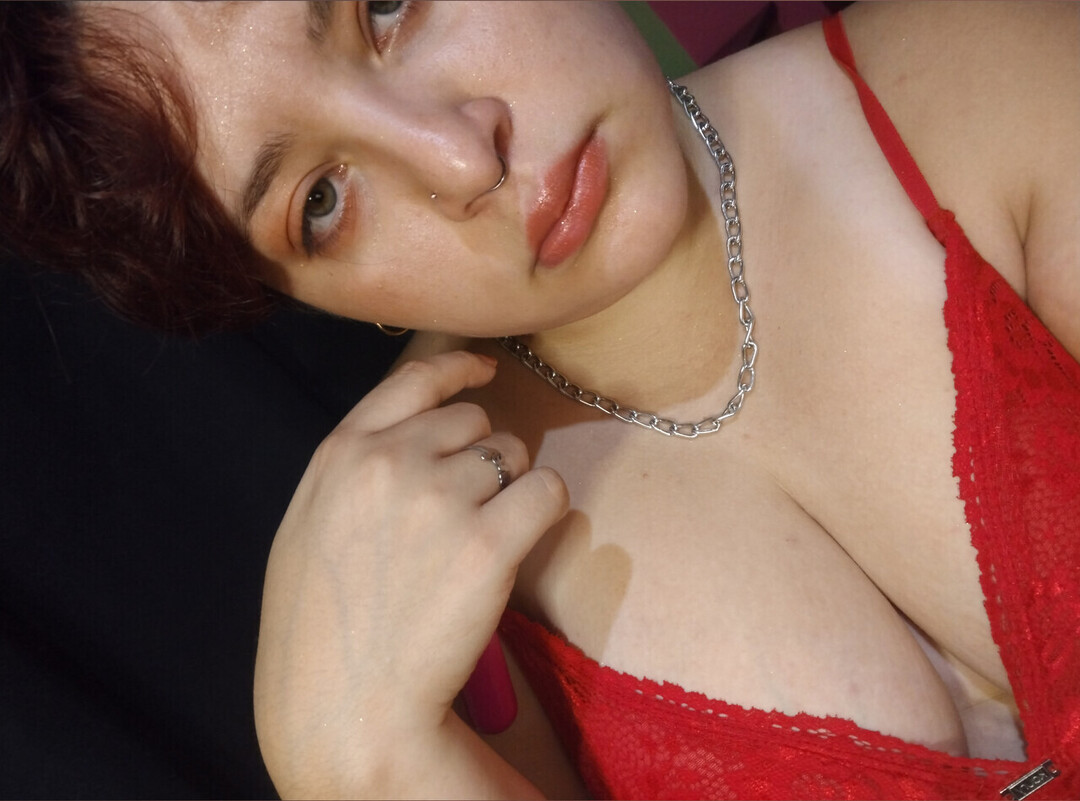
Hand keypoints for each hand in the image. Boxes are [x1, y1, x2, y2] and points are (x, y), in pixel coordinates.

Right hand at [253, 351, 567, 797]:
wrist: (344, 706)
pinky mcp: (489, 543)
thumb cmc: (321, 625)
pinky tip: (516, 545)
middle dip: (481, 456)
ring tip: (477, 544)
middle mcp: (391, 461)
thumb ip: (355, 467)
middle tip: (466, 513)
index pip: (414, 378)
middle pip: (475, 420)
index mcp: (342, 452)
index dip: (458, 368)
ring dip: (510, 489)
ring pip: (513, 455)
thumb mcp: (310, 523)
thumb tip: (414, 430)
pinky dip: (543, 512)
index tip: (485, 369)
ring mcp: (440, 499)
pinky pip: (547, 491)